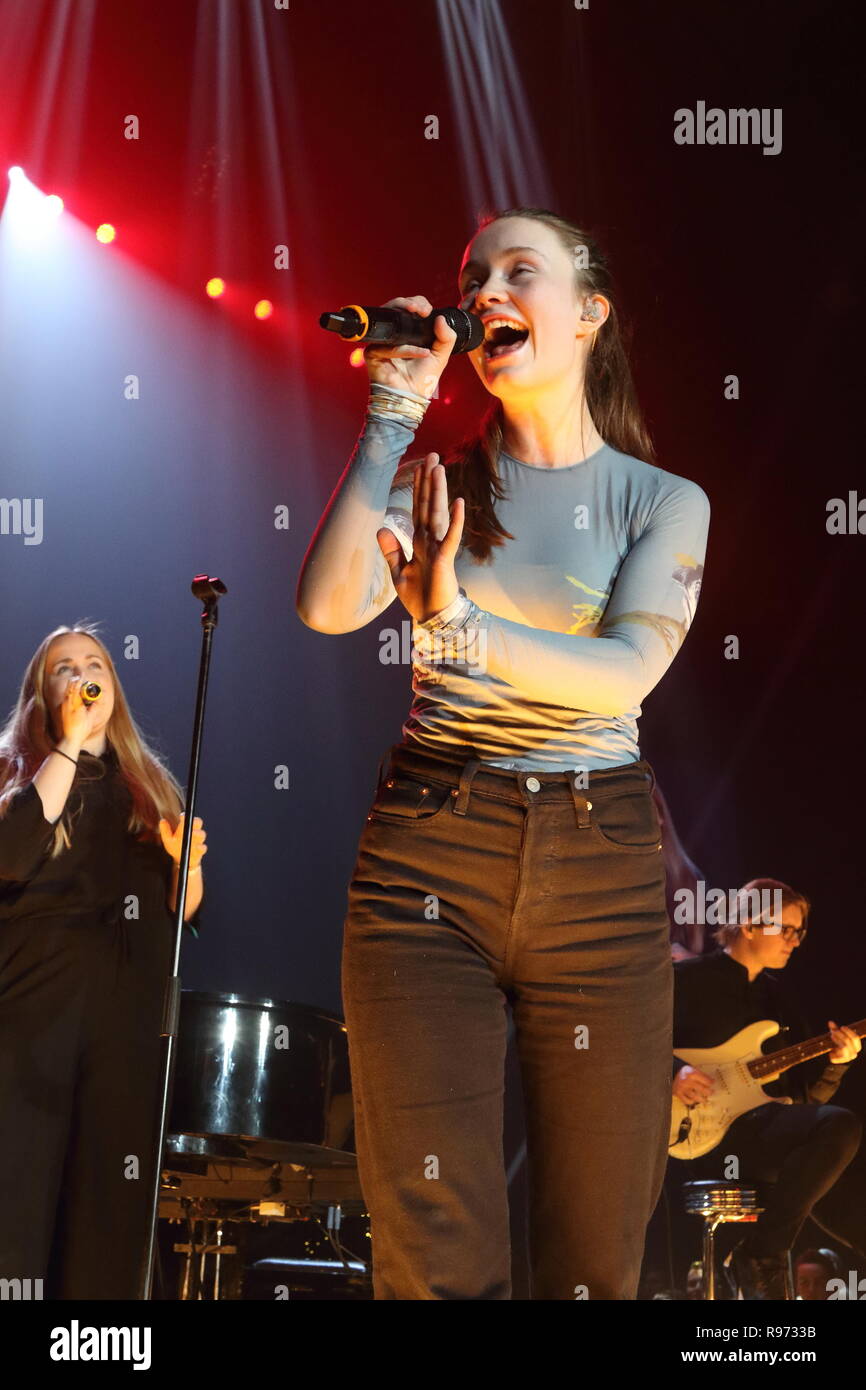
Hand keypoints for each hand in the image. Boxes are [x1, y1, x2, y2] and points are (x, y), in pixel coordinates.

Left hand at [58, 676, 100, 747]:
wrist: (70, 738)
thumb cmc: (81, 729)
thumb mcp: (91, 717)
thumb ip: (95, 707)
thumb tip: (99, 699)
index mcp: (75, 704)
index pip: (76, 688)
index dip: (79, 680)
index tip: (82, 674)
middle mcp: (68, 704)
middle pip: (70, 688)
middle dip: (75, 681)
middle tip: (79, 675)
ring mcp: (64, 707)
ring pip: (67, 692)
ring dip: (72, 687)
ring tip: (76, 681)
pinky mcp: (62, 710)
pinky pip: (66, 698)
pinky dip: (70, 693)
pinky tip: (73, 693)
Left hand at [159, 812, 206, 870]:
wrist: (181, 860)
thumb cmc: (175, 847)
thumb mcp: (168, 839)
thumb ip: (165, 831)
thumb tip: (162, 821)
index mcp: (188, 827)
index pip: (189, 818)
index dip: (186, 816)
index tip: (181, 816)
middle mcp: (195, 832)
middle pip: (198, 823)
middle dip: (195, 822)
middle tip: (190, 823)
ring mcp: (199, 841)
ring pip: (201, 835)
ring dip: (197, 834)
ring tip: (193, 834)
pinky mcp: (200, 851)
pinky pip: (203, 848)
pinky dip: (200, 847)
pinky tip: (196, 847)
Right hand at [364, 295, 456, 399]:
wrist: (410, 398)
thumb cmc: (422, 379)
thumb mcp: (440, 356)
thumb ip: (446, 338)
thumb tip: (441, 318)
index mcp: (409, 332)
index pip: (409, 308)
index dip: (418, 303)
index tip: (428, 310)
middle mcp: (394, 334)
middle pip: (395, 307)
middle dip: (409, 302)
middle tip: (422, 309)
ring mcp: (381, 342)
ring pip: (388, 319)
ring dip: (404, 313)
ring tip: (420, 314)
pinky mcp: (372, 352)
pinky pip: (389, 346)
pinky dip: (405, 349)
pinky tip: (420, 354)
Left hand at [377, 453, 464, 623]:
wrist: (432, 618)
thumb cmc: (419, 596)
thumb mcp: (399, 571)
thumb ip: (391, 550)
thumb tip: (381, 528)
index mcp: (420, 541)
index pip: (418, 509)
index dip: (417, 488)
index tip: (419, 467)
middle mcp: (430, 540)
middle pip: (428, 505)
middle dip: (429, 481)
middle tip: (433, 455)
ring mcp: (439, 548)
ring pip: (438, 514)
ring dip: (439, 492)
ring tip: (440, 469)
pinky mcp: (445, 560)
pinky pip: (450, 537)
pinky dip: (455, 521)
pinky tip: (459, 502)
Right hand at [673, 1065, 714, 1103]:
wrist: (672, 1073)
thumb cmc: (685, 1072)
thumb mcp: (694, 1070)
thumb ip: (703, 1075)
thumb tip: (712, 1081)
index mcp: (691, 1074)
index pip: (704, 1080)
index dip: (710, 1083)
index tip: (712, 1084)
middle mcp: (687, 1081)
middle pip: (701, 1089)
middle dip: (708, 1092)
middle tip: (711, 1093)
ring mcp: (682, 1088)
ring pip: (695, 1096)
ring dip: (702, 1099)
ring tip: (705, 1100)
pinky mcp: (678, 1093)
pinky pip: (687, 1101)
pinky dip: (692, 1101)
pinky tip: (694, 1100)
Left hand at [827, 1021, 860, 1063]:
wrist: (836, 1058)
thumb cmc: (838, 1045)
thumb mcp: (837, 1036)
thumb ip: (835, 1029)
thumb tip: (830, 1022)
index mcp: (856, 1046)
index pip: (855, 1038)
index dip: (848, 1032)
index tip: (842, 1027)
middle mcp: (854, 1053)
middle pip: (848, 1041)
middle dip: (840, 1035)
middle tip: (834, 1032)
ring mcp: (848, 1058)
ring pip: (844, 1047)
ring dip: (837, 1040)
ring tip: (832, 1036)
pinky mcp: (841, 1061)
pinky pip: (838, 1056)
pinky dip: (834, 1053)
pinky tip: (831, 1051)